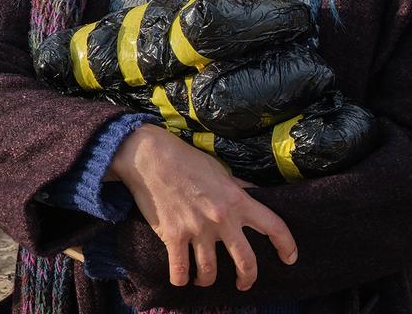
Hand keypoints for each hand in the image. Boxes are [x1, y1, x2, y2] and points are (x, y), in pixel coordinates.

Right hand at [109, 124, 296, 290]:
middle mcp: (221, 219)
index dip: (287, 246)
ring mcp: (197, 229)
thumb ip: (239, 187)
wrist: (151, 157)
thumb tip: (256, 195)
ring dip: (208, 280)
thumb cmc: (186, 159)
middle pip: (246, 262)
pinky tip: (181, 280)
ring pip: (210, 270)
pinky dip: (180, 279)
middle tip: (243, 283)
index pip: (274, 226)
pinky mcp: (173, 235)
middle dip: (247, 278)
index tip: (289, 258)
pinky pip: (180, 268)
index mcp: (237, 200)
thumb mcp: (220, 171)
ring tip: (204, 279)